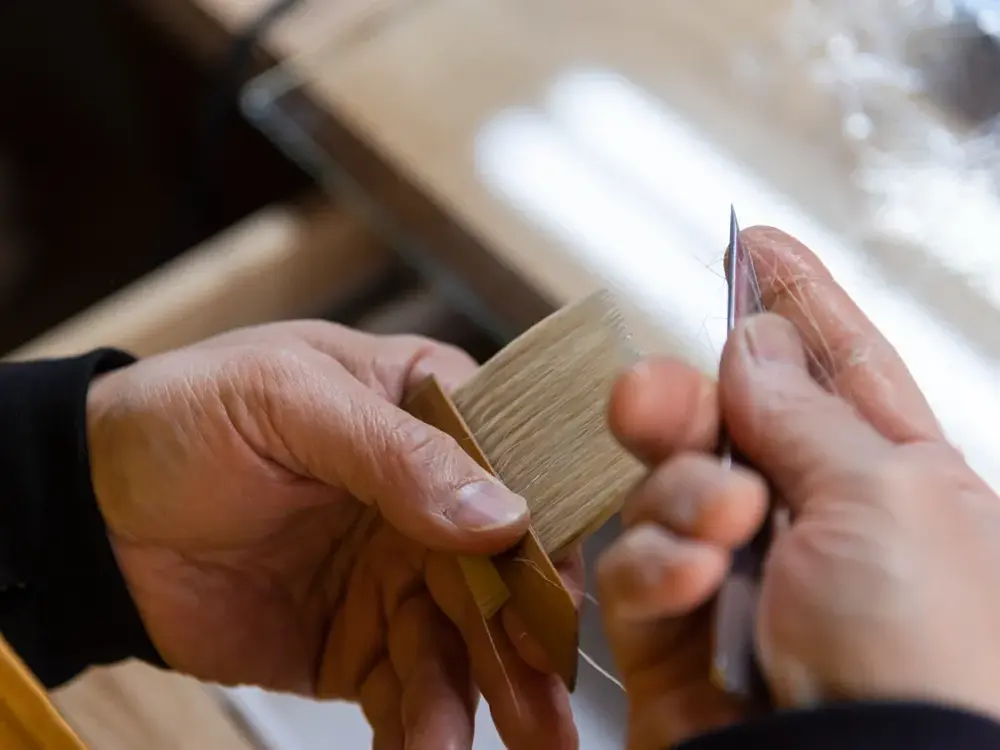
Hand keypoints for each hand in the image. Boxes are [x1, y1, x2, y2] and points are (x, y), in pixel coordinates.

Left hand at [87, 321, 579, 749]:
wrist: (92, 510)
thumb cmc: (187, 417)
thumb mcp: (288, 399)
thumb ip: (395, 454)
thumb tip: (499, 515)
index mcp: (427, 414)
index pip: (514, 469)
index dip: (542, 534)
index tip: (555, 598)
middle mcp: (427, 499)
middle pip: (496, 572)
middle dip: (525, 642)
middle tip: (547, 709)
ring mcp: (395, 577)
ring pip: (459, 644)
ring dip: (485, 699)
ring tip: (501, 747)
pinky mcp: (358, 645)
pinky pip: (404, 692)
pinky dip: (422, 730)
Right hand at [598, 227, 999, 748]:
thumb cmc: (923, 657)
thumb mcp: (885, 497)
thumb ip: (802, 411)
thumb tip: (755, 340)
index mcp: (892, 480)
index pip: (836, 365)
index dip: (794, 298)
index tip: (753, 239)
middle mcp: (811, 523)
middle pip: (727, 421)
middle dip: (685, 398)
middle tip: (652, 391)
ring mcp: (740, 577)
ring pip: (665, 486)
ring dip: (681, 493)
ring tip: (721, 521)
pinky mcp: (675, 631)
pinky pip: (634, 568)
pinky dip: (658, 566)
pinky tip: (694, 581)